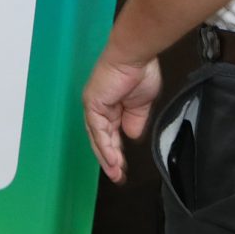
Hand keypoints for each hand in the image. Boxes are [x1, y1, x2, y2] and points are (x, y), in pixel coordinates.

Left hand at [83, 49, 161, 182]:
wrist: (135, 57)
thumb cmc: (140, 72)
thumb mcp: (141, 105)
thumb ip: (135, 121)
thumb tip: (132, 136)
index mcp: (111, 107)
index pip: (110, 134)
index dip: (116, 152)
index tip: (122, 168)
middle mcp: (99, 108)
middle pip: (102, 139)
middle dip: (110, 159)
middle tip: (117, 176)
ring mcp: (94, 106)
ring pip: (98, 138)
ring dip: (107, 157)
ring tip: (115, 173)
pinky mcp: (93, 104)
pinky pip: (98, 130)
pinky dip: (105, 146)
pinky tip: (113, 160)